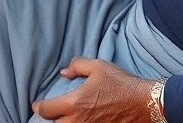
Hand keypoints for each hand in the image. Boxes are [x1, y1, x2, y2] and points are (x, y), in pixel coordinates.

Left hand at [32, 57, 158, 122]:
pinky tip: (82, 119)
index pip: (46, 110)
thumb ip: (77, 66)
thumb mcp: (98, 67)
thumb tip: (64, 72)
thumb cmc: (121, 83)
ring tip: (66, 116)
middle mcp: (78, 121)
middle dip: (52, 118)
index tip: (38, 104)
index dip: (38, 107)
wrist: (145, 103)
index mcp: (74, 103)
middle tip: (53, 111)